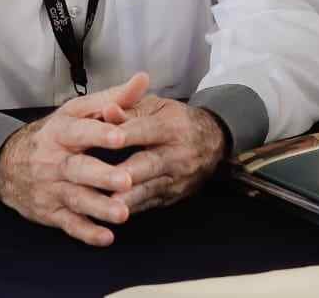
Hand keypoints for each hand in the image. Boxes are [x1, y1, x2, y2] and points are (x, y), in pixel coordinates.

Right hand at [0, 73, 149, 246]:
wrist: (8, 165)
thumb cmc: (56, 134)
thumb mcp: (79, 111)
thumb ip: (114, 98)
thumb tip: (143, 79)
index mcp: (62, 132)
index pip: (81, 131)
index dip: (100, 133)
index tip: (121, 135)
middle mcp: (55, 161)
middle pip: (79, 169)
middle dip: (102, 176)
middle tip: (126, 180)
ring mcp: (52, 188)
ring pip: (76, 199)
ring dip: (99, 208)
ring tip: (122, 214)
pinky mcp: (51, 211)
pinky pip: (69, 224)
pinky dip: (86, 232)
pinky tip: (106, 238)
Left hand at [111, 98, 226, 212]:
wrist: (213, 141)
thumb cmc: (177, 121)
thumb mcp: (158, 107)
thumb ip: (130, 110)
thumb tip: (107, 111)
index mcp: (172, 126)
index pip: (146, 129)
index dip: (128, 134)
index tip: (107, 138)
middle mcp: (178, 153)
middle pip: (151, 163)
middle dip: (128, 172)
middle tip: (105, 178)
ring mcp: (178, 178)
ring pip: (151, 189)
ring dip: (129, 197)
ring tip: (109, 203)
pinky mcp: (174, 195)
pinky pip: (151, 203)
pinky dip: (132, 208)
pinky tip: (114, 212)